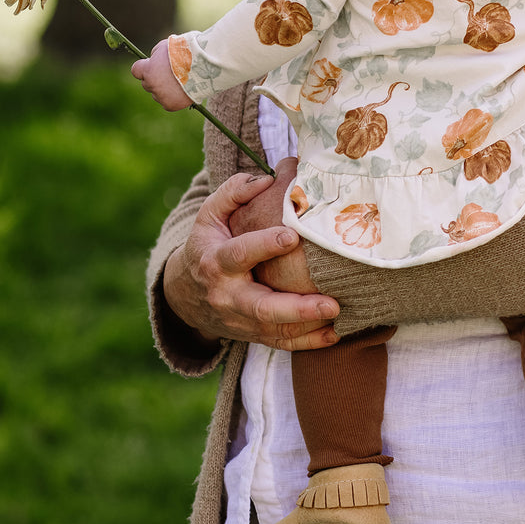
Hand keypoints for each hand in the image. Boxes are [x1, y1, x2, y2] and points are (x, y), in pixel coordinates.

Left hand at [131, 38, 192, 110]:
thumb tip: (154, 61)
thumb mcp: (165, 47)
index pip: (136, 71)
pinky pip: (167, 103)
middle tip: (171, 74)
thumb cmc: (184, 52)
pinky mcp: (171, 105)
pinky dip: (173, 99)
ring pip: (157, 94)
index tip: (152, 67)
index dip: (144, 68)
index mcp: (148, 70)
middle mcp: (151, 85)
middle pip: (147, 84)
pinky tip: (182, 91)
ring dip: (164, 90)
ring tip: (180, 83)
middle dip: (155, 79)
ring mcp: (160, 96)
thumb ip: (155, 55)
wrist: (203, 65)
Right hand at [163, 170, 338, 350]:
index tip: (292, 236)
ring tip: (338, 317)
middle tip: (331, 303)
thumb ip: (233, 193)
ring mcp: (240, 320)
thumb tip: (266, 180)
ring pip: (275, 331)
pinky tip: (333, 335)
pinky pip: (280, 344)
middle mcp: (228, 295)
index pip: (240, 254)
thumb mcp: (209, 215)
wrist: (185, 295)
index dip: (264, 245)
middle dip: (297, 308)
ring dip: (308, 327)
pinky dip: (307, 343)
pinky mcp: (252, 335)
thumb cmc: (207, 244)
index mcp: (216, 262)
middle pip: (261, 307)